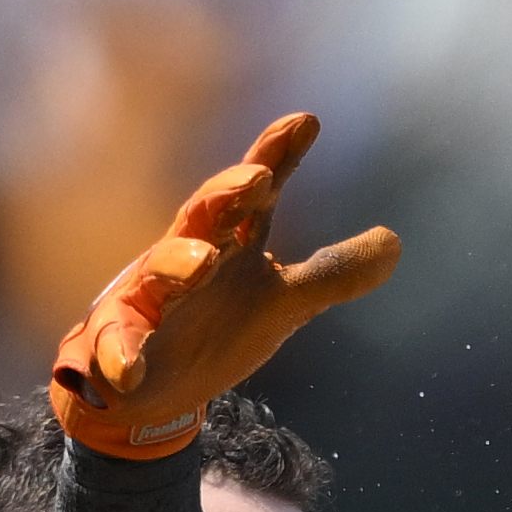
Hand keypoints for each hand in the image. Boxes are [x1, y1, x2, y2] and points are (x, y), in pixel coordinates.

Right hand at [49, 112, 402, 459]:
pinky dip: (121, 355)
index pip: (254, 195)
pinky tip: (130, 369)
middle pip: (202, 217)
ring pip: (157, 275)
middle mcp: (184, 259)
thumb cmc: (213, 329)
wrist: (147, 389)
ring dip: (176, 265)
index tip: (308, 121)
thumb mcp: (282, 302)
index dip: (277, 157)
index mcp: (227, 244)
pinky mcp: (117, 345)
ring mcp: (146, 300)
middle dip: (225, 196)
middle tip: (257, 179)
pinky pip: (116, 348)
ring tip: (203, 262)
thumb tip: (395, 242)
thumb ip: (332, 274)